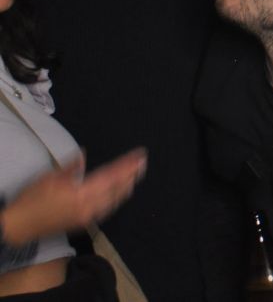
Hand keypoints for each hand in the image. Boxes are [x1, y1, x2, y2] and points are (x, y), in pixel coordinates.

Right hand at [1, 148, 146, 245]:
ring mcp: (88, 217)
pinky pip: (108, 209)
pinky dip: (118, 198)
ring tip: (136, 173)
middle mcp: (90, 207)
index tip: (139, 155)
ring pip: (116, 200)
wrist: (19, 227)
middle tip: (143, 162)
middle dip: (132, 174)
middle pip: (118, 189)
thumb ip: (71, 166)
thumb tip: (85, 155)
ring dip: (128, 186)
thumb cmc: (31, 200)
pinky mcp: (85, 223)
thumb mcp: (50, 177)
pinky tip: (122, 192)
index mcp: (81, 193)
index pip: (111, 176)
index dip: (127, 165)